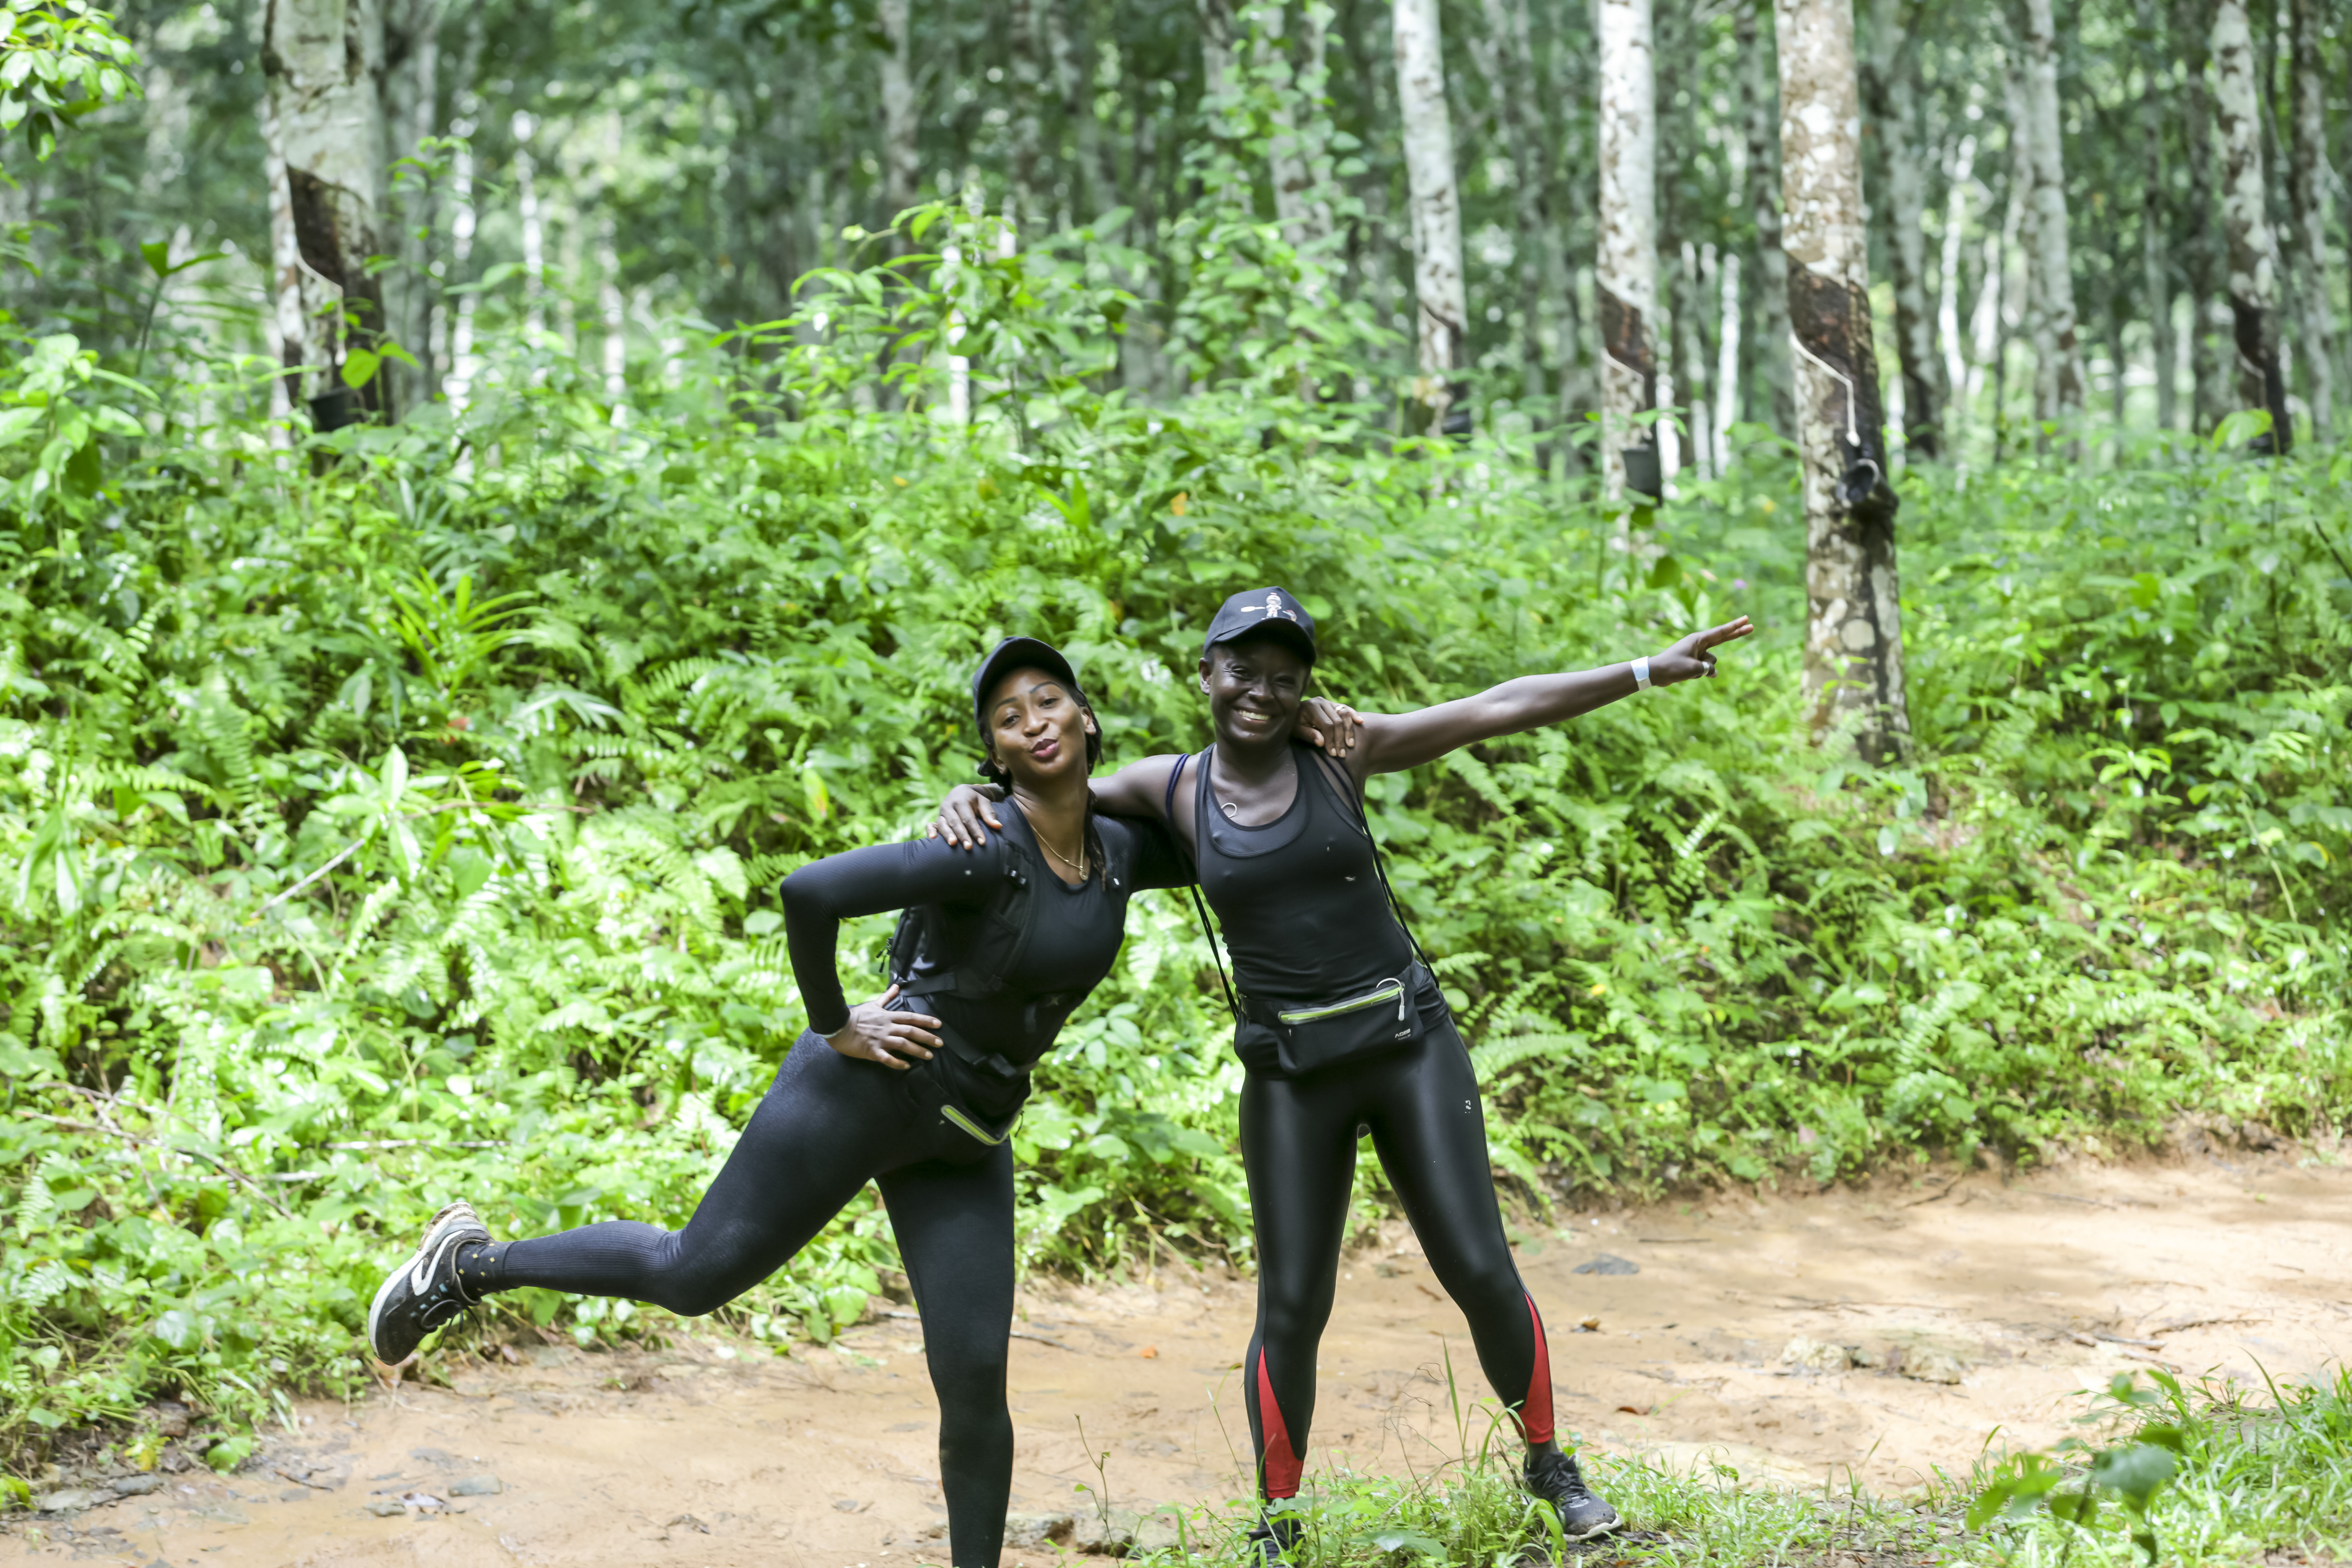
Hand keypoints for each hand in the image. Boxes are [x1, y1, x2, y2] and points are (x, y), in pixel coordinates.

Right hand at [822, 985, 942, 1068]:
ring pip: (902, 1044)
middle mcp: (887, 1027)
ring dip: (917, 1050)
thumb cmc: (856, 1016)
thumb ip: (887, 997)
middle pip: (911, 1031)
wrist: (838, 1026)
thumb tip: (897, 986)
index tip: (938, 1024)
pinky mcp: (872, 1051)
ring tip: (929, 1056)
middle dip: (927, 1037)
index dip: (925, 1020)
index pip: (911, 1017)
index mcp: (888, 1016)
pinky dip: (898, 1062)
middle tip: (940, 1043)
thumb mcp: (873, 1004)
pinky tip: (907, 1066)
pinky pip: (887, 1058)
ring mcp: (880, 1039)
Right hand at [921, 783, 1005, 849]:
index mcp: (961, 800)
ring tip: (953, 844)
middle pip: (955, 822)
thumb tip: (998, 826)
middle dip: (962, 835)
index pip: (968, 818)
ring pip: (943, 824)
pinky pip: (931, 824)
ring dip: (947, 835)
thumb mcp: (983, 802)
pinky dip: (930, 831)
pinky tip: (932, 839)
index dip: (975, 830)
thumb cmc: (974, 799)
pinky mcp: (937, 818)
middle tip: (969, 847)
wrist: (960, 791)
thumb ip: (989, 814)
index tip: (982, 842)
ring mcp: (941, 812)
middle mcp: (949, 806)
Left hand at [1299, 697, 1363, 757]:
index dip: (1331, 740)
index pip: (1326, 725)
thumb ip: (1308, 735)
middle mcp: (1321, 702)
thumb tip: (1321, 742)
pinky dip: (1354, 715)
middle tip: (1342, 754)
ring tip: (1351, 744)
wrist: (1293, 712)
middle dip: (1340, 739)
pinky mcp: (1334, 704)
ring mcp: (1328, 702)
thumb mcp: (1296, 730)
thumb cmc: (1294, 724)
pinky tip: (1360, 722)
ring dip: (1349, 730)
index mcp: (1311, 707)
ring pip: (1344, 714)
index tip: (1333, 753)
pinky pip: (1346, 708)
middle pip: (1337, 721)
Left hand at [1651, 616, 1754, 685]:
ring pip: (1711, 662)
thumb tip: (1713, 673)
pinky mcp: (1694, 662)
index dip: (1735, 627)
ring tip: (1688, 669)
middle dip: (1736, 634)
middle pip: (1722, 638)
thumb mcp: (1694, 669)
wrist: (1655, 673)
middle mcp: (1699, 644)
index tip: (1746, 619)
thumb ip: (1708, 669)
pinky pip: (1705, 669)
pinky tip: (1690, 675)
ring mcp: (1697, 653)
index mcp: (1698, 639)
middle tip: (1752, 627)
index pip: (1721, 632)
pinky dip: (1700, 673)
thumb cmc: (1673, 667)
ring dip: (1704, 669)